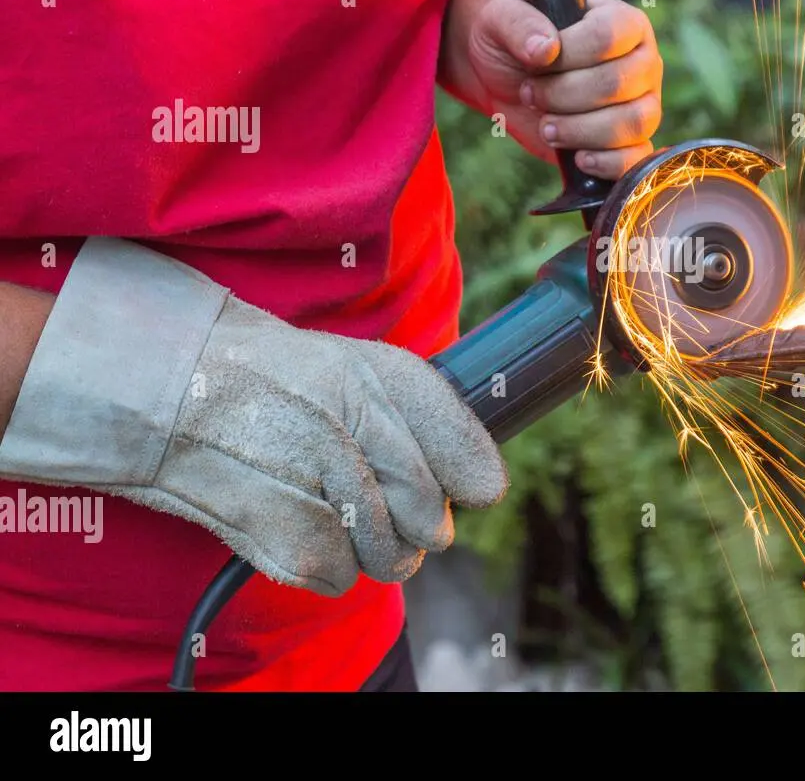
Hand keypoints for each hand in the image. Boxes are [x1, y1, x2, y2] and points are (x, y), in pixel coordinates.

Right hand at [0, 239, 507, 596]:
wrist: (176, 390)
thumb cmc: (280, 381)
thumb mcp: (363, 368)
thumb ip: (433, 416)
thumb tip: (487, 488)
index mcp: (379, 381)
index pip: (463, 455)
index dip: (468, 478)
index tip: (468, 485)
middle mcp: (352, 427)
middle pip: (433, 519)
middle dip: (421, 524)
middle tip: (385, 503)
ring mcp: (314, 480)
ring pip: (393, 558)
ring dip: (376, 549)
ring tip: (339, 512)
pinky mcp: (279, 531)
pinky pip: (340, 578)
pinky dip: (329, 565)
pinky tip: (302, 525)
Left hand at [467, 0, 662, 178]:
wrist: (507, 80)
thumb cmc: (514, 42)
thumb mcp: (502, 19)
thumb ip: (520, 25)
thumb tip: (546, 50)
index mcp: (624, 23)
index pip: (607, 37)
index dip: (567, 57)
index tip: (535, 64)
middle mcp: (643, 62)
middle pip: (616, 84)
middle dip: (562, 96)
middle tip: (531, 95)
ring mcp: (643, 103)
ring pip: (633, 123)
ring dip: (579, 130)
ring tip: (546, 127)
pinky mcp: (631, 142)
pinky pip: (637, 158)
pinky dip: (606, 163)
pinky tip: (577, 158)